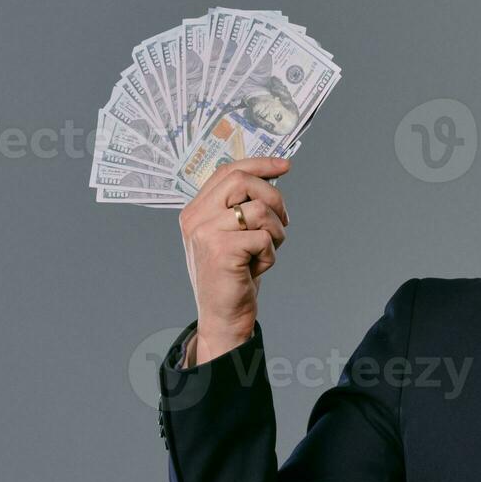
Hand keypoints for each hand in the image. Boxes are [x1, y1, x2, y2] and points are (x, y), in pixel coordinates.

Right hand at [177, 157, 291, 365]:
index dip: (260, 164)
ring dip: (276, 232)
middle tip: (283, 220)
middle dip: (274, 197)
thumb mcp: (232, 236)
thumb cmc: (233, 277)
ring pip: (260, 210)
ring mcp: (205, 233)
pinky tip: (256, 269)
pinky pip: (264, 237)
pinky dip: (270, 254)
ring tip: (266, 252)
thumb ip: (239, 208)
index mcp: (195, 211)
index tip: (285, 165)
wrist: (223, 317)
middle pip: (243, 181)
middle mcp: (195, 218)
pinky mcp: (221, 250)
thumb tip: (271, 177)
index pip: (227, 171)